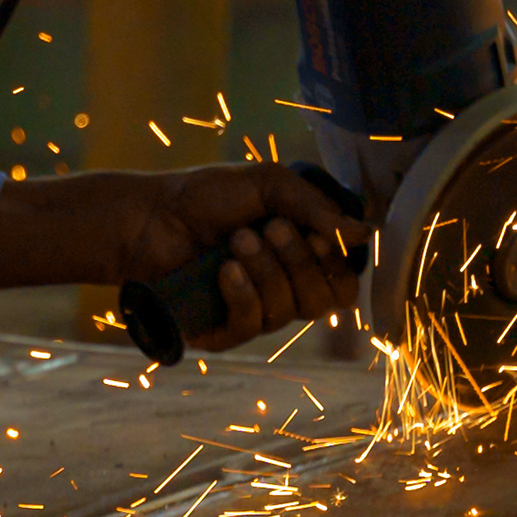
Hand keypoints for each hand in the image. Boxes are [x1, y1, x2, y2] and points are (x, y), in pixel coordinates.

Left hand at [0, 164, 363, 352]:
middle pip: (327, 300)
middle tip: (269, 228)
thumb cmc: (206, 196)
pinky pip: (250, 327)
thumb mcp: (268, 185)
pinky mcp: (222, 331)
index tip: (318, 234)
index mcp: (303, 256)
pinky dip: (242, 295)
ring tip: (236, 240)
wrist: (148, 216)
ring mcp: (255, 312)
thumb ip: (316, 208)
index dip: (338, 263)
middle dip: (301, 262)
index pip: (345, 280)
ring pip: (289, 312)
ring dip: (266, 271)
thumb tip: (367, 233)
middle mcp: (285, 288)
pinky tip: (224, 272)